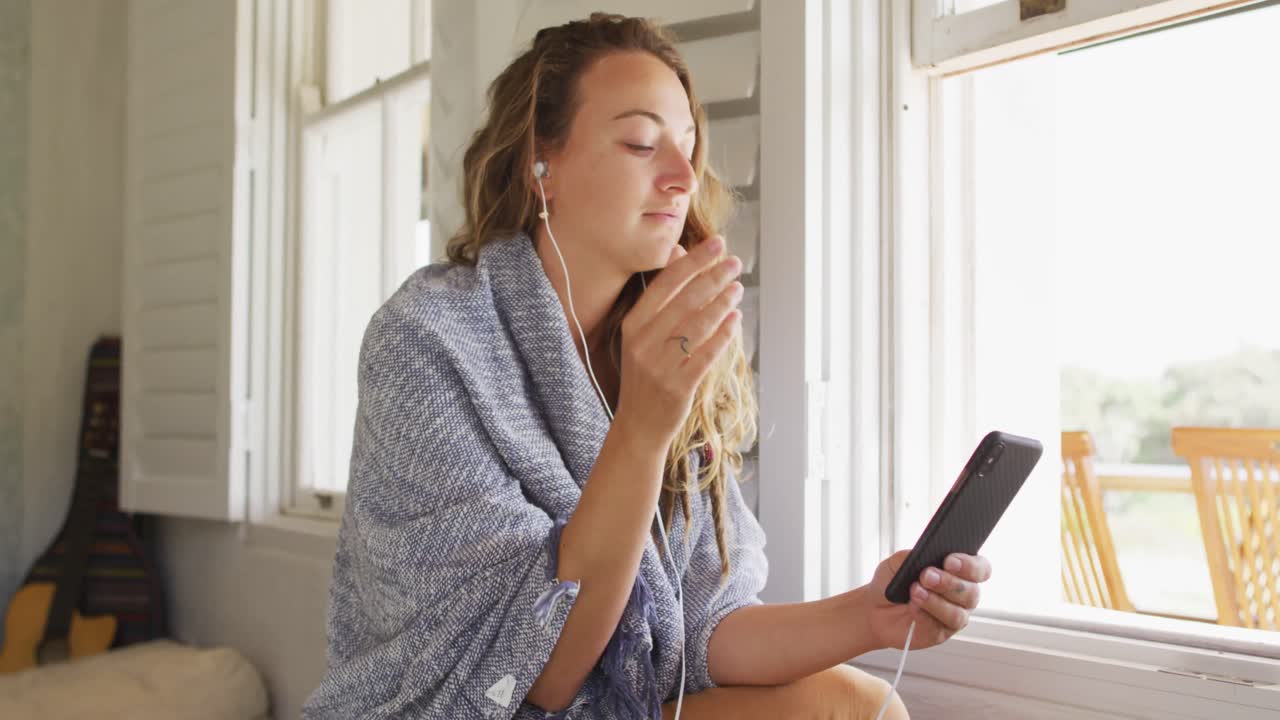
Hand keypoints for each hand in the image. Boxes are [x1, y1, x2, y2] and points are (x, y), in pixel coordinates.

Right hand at [614, 235, 742, 445]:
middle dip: (714, 277)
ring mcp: (660, 365)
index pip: (666, 283)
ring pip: (698, 325)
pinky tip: (736, 319)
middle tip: (735, 262)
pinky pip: (706, 354)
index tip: (717, 243)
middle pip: (685, 300)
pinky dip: (724, 335)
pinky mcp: (678, 386)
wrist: (638, 425)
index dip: (694, 261)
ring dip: (722, 302)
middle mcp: (644, 342)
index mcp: (633, 324)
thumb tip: (679, 253)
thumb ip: (662, 296)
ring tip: (738, 288)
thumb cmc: (646, 373)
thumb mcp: (643, 334)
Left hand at [857, 550, 992, 652]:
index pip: (980, 568)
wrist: (875, 608)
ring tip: (915, 591)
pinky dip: (924, 615)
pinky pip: (939, 627)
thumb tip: (926, 554)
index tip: (949, 561)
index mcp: (959, 571)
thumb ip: (913, 555)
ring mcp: (954, 615)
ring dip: (935, 601)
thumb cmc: (893, 582)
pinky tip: (912, 607)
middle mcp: (963, 594)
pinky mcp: (941, 633)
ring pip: (957, 613)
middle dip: (948, 582)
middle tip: (926, 576)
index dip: (970, 565)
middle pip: (972, 591)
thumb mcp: (898, 562)